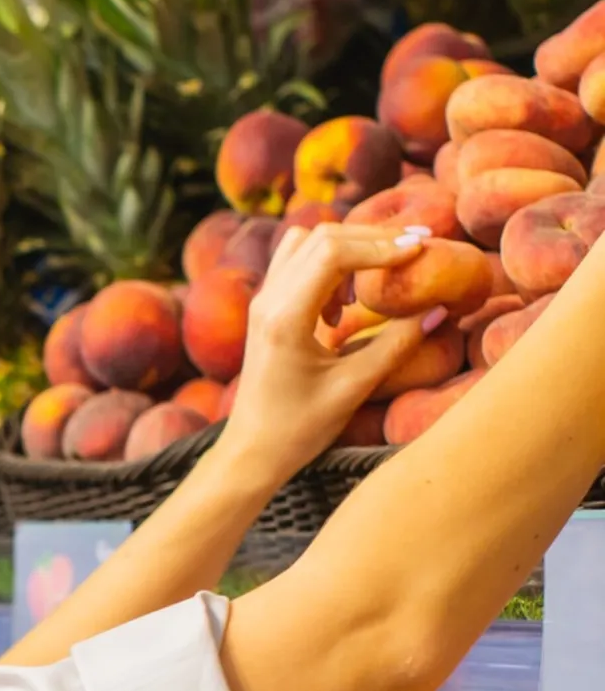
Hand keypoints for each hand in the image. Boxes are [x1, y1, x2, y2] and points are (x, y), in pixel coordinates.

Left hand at [219, 223, 447, 480]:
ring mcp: (262, 302)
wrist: (251, 452)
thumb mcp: (353, 388)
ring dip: (346, 250)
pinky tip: (343, 308)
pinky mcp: (264, 310)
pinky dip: (327, 267)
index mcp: (285, 318)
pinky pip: (295, 264)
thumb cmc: (297, 430)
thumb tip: (439, 308)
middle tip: (414, 250)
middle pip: (321, 237)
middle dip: (372, 239)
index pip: (334, 252)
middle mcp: (267, 301)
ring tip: (371, 287)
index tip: (420, 250)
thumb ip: (397, 344)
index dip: (381, 245)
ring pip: (305, 243)